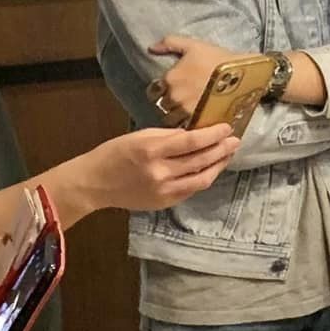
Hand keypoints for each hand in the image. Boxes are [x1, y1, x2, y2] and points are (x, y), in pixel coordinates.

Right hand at [69, 126, 236, 215]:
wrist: (95, 183)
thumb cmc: (114, 153)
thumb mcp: (139, 135)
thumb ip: (168, 136)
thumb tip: (195, 133)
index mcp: (152, 150)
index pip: (192, 142)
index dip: (213, 135)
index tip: (227, 128)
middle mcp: (160, 172)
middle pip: (201, 160)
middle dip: (221, 149)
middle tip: (234, 140)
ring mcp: (164, 191)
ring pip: (202, 179)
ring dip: (218, 166)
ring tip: (227, 155)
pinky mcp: (164, 203)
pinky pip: (191, 190)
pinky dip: (203, 178)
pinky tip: (210, 169)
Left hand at [148, 34, 235, 121]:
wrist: (244, 73)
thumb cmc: (218, 58)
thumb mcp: (193, 45)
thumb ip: (169, 43)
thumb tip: (152, 48)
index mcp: (169, 79)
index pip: (153, 92)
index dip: (160, 91)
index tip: (170, 90)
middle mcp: (175, 97)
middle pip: (163, 107)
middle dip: (169, 105)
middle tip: (180, 102)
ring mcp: (187, 111)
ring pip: (173, 120)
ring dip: (178, 117)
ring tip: (188, 112)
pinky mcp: (200, 120)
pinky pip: (188, 127)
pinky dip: (190, 125)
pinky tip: (196, 119)